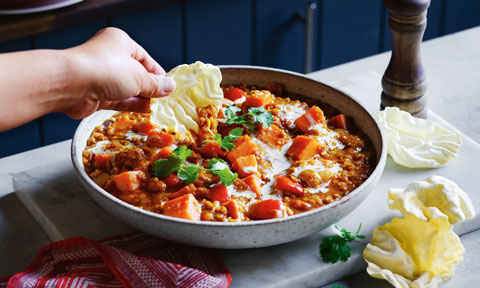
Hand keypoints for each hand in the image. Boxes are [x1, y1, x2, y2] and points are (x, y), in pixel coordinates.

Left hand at [61, 27, 175, 118]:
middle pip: (135, 74)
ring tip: (158, 107)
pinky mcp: (96, 95)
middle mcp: (109, 57)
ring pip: (127, 88)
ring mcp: (102, 77)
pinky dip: (131, 105)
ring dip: (142, 98)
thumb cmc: (104, 69)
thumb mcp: (138, 76)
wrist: (70, 85)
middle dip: (150, 87)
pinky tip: (145, 110)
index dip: (157, 72)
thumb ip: (155, 84)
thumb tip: (170, 87)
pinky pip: (118, 100)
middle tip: (164, 98)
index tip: (168, 85)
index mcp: (120, 42)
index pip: (144, 58)